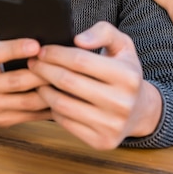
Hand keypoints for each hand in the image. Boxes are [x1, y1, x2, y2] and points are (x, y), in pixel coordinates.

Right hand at [0, 22, 51, 126]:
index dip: (16, 49)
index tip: (36, 45)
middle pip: (16, 81)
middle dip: (41, 72)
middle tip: (61, 64)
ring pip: (27, 101)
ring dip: (49, 91)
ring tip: (66, 80)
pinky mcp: (1, 120)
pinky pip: (31, 114)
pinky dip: (48, 106)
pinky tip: (60, 96)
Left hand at [29, 22, 161, 149]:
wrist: (139, 111)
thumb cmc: (124, 71)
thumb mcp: (122, 45)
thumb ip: (103, 32)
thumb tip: (78, 40)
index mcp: (128, 76)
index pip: (80, 61)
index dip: (56, 54)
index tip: (42, 50)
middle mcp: (122, 103)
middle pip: (68, 82)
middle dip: (44, 69)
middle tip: (32, 63)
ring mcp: (112, 125)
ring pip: (62, 104)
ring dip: (43, 89)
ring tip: (37, 79)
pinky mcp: (101, 141)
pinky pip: (65, 122)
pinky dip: (52, 108)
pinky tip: (49, 97)